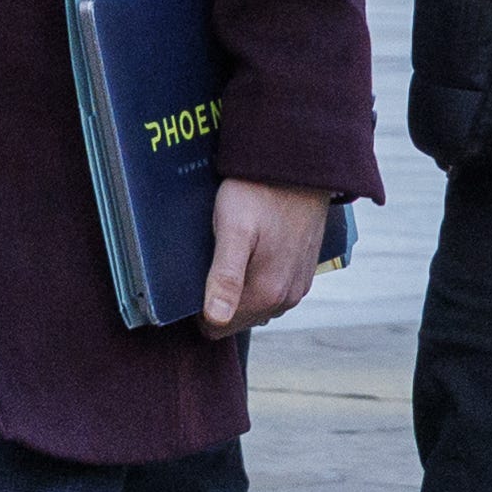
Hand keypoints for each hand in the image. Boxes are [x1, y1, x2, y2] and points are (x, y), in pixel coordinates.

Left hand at [199, 178, 331, 338]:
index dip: (197, 307)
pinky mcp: (303, 270)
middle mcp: (287, 298)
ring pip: (255, 303)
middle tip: (204, 259)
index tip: (188, 279)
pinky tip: (247, 251)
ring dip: (237, 287)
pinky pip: (272, 288)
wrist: (298, 164)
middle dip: (217, 297)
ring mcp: (298, 285)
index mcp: (267, 294)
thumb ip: (225, 277)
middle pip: (237, 316)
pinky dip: (255, 278)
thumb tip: (215, 320)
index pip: (218, 326)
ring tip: (224, 252)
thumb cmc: (258, 192)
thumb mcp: (233, 230)